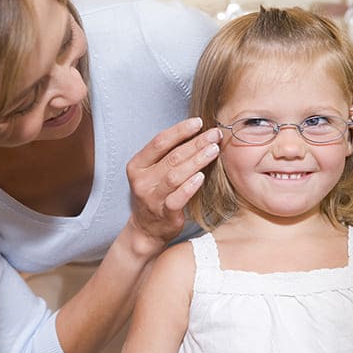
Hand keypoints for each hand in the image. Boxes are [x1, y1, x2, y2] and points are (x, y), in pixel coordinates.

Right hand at [126, 118, 221, 253]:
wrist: (146, 229)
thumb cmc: (155, 194)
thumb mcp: (153, 172)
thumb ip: (168, 154)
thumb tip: (196, 132)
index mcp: (137, 165)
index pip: (159, 142)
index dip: (180, 130)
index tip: (198, 122)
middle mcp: (142, 180)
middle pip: (171, 156)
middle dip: (195, 143)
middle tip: (214, 135)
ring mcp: (152, 198)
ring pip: (175, 175)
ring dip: (197, 161)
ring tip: (214, 150)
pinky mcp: (164, 213)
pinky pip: (178, 198)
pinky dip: (190, 186)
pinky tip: (202, 177)